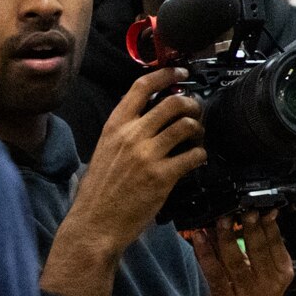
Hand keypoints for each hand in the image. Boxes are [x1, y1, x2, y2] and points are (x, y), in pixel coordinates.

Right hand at [43, 69, 206, 295]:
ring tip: (197, 138)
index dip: (166, 74)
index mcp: (114, 126)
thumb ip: (126, 131)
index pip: (141, 87)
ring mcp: (148, 155)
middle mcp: (131, 135)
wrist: (94, 223)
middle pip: (174, 102)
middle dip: (192, 103)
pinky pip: (195, 154)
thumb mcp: (105, 150)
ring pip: (188, 125)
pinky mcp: (163, 176)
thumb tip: (151, 115)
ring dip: (200, 129)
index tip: (181, 72)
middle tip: (197, 111)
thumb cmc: (99, 190)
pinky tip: (196, 160)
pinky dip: (201, 155)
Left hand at [185, 214, 294, 295]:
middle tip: (240, 206)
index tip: (257, 203)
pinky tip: (198, 238)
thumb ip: (260, 251)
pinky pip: (215, 273)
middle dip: (248, 225)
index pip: (276, 241)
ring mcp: (248, 294)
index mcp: (282, 273)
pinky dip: (205, 254)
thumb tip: (247, 216)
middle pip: (259, 247)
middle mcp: (269, 284)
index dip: (266, 221)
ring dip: (224, 236)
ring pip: (236, 259)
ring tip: (217, 219)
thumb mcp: (265, 277)